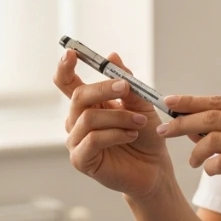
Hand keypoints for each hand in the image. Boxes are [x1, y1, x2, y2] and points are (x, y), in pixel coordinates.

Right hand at [54, 49, 172, 199]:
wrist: (155, 167)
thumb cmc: (146, 135)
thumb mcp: (141, 103)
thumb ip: (127, 82)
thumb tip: (113, 56)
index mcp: (87, 104)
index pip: (66, 83)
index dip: (65, 67)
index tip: (71, 52)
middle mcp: (77, 121)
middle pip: (78, 96)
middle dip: (103, 89)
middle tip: (126, 87)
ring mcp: (76, 141)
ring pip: (88, 118)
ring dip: (118, 117)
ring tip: (139, 122)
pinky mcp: (80, 160)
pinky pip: (92, 140)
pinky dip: (115, 134)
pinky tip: (130, 136)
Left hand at [156, 95, 220, 220]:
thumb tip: (190, 124)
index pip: (217, 100)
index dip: (189, 101)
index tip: (168, 102)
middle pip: (211, 116)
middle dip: (181, 122)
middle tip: (163, 131)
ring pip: (212, 139)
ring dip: (194, 151)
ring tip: (191, 161)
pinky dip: (209, 167)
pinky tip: (209, 171)